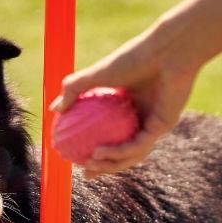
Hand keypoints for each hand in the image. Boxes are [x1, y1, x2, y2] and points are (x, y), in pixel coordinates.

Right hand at [50, 30, 197, 176]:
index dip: (94, 149)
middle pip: (123, 151)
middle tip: (84, 171)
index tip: (75, 156)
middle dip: (104, 167)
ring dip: (110, 164)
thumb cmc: (134, 57)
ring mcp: (154, 124)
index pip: (111, 135)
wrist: (167, 51)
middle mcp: (142, 118)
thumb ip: (74, 89)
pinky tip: (100, 153)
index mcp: (129, 107)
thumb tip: (55, 110)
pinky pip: (137, 145)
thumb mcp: (97, 73)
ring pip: (131, 154)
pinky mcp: (163, 127)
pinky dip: (118, 152)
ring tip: (89, 165)